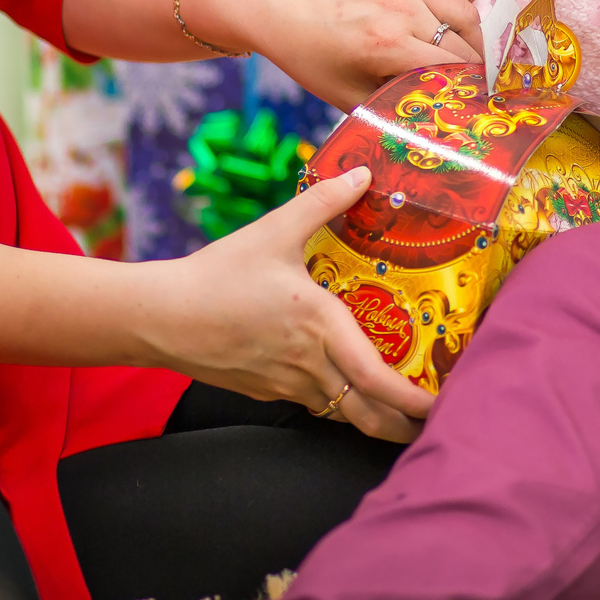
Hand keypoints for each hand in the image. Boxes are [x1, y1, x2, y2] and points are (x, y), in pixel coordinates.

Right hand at [132, 167, 435, 442]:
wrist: (159, 316)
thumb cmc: (217, 275)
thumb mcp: (274, 231)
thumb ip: (323, 202)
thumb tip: (363, 173)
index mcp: (321, 327)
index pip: (378, 380)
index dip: (414, 400)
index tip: (440, 404)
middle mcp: (309, 364)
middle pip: (368, 415)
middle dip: (405, 425)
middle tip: (434, 422)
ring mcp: (286, 384)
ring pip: (341, 414)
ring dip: (373, 418)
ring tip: (401, 413)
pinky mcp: (265, 390)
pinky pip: (313, 404)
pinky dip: (339, 405)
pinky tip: (346, 390)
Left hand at [216, 0, 483, 109]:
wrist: (284, 9)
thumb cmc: (315, 59)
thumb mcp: (350, 98)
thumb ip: (396, 110)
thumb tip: (440, 124)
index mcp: (386, 46)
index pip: (455, 70)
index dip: (469, 90)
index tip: (473, 101)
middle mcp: (400, 8)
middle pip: (465, 43)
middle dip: (473, 68)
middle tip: (470, 82)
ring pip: (466, 10)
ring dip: (472, 34)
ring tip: (463, 50)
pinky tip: (461, 4)